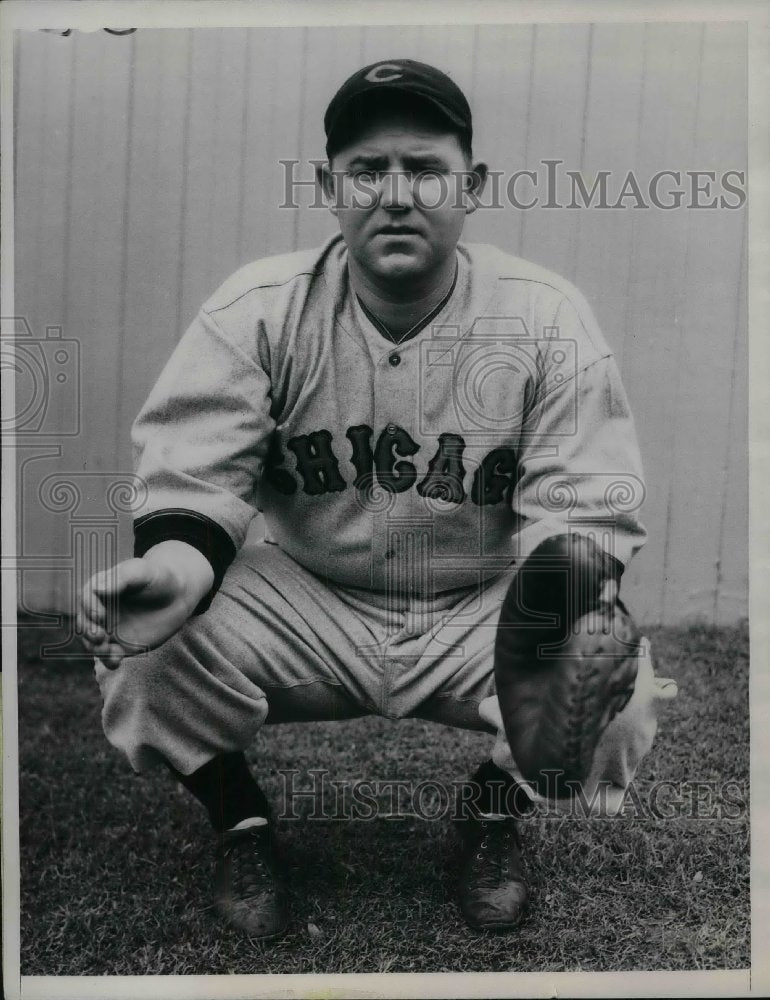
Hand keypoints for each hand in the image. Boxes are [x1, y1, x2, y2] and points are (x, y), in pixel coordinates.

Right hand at [76, 542, 212, 667]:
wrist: (178, 596)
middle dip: (87, 632)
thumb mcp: (143, 571)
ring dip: (95, 649)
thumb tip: (96, 588)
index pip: (86, 598)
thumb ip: (122, 577)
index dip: (89, 608)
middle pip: (84, 622)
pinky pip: (108, 655)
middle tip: (100, 637)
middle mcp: (100, 609)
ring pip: (92, 642)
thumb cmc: (159, 578)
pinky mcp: (119, 644)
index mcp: (101, 588)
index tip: (100, 616)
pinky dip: (109, 660)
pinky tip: (117, 661)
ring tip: (109, 651)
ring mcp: (108, 628)